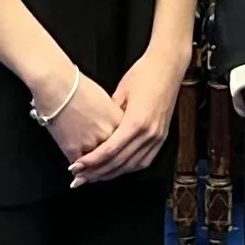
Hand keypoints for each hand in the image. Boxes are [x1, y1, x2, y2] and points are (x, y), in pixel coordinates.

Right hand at [36, 68, 122, 168]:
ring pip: (97, 166)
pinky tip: (77, 172)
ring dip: (94, 174)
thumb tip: (117, 126)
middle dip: (109, 170)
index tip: (120, 162)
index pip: (126, 144)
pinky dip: (78, 169)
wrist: (57, 85)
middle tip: (104, 175)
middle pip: (114, 158)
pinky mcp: (74, 149)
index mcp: (121, 121)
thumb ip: (114, 116)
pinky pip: (80, 165)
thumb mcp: (106, 99)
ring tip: (89, 178)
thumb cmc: (80, 86)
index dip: (122, 155)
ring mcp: (92, 144)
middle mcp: (110, 135)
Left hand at [67, 42, 190, 183]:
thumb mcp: (120, 92)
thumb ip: (109, 115)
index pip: (109, 151)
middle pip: (119, 162)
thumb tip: (96, 130)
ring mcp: (157, 136)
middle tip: (80, 178)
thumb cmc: (144, 73)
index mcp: (136, 122)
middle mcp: (149, 133)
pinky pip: (144, 160)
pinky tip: (117, 169)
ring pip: (132, 166)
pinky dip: (128, 168)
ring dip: (112, 174)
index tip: (75, 167)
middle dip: (97, 173)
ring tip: (94, 177)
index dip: (91, 162)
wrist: (168, 65)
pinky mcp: (162, 136)